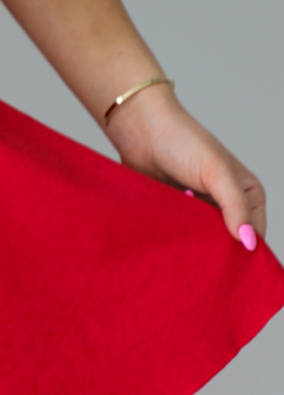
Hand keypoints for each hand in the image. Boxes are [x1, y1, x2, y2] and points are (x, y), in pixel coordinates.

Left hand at [104, 83, 265, 249]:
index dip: (245, 252)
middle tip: (201, 258)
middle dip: (216, 250)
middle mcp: (226, 204)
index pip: (255, 235)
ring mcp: (199, 209)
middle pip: (227, 242)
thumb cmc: (182, 140)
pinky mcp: (175, 212)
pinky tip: (168, 240)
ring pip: (202, 240)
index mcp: (247, 194)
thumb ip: (235, 206)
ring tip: (182, 245)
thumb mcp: (216, 172)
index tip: (229, 267)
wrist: (140, 127)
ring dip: (193, 244)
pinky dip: (175, 238)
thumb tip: (249, 242)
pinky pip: (179, 234)